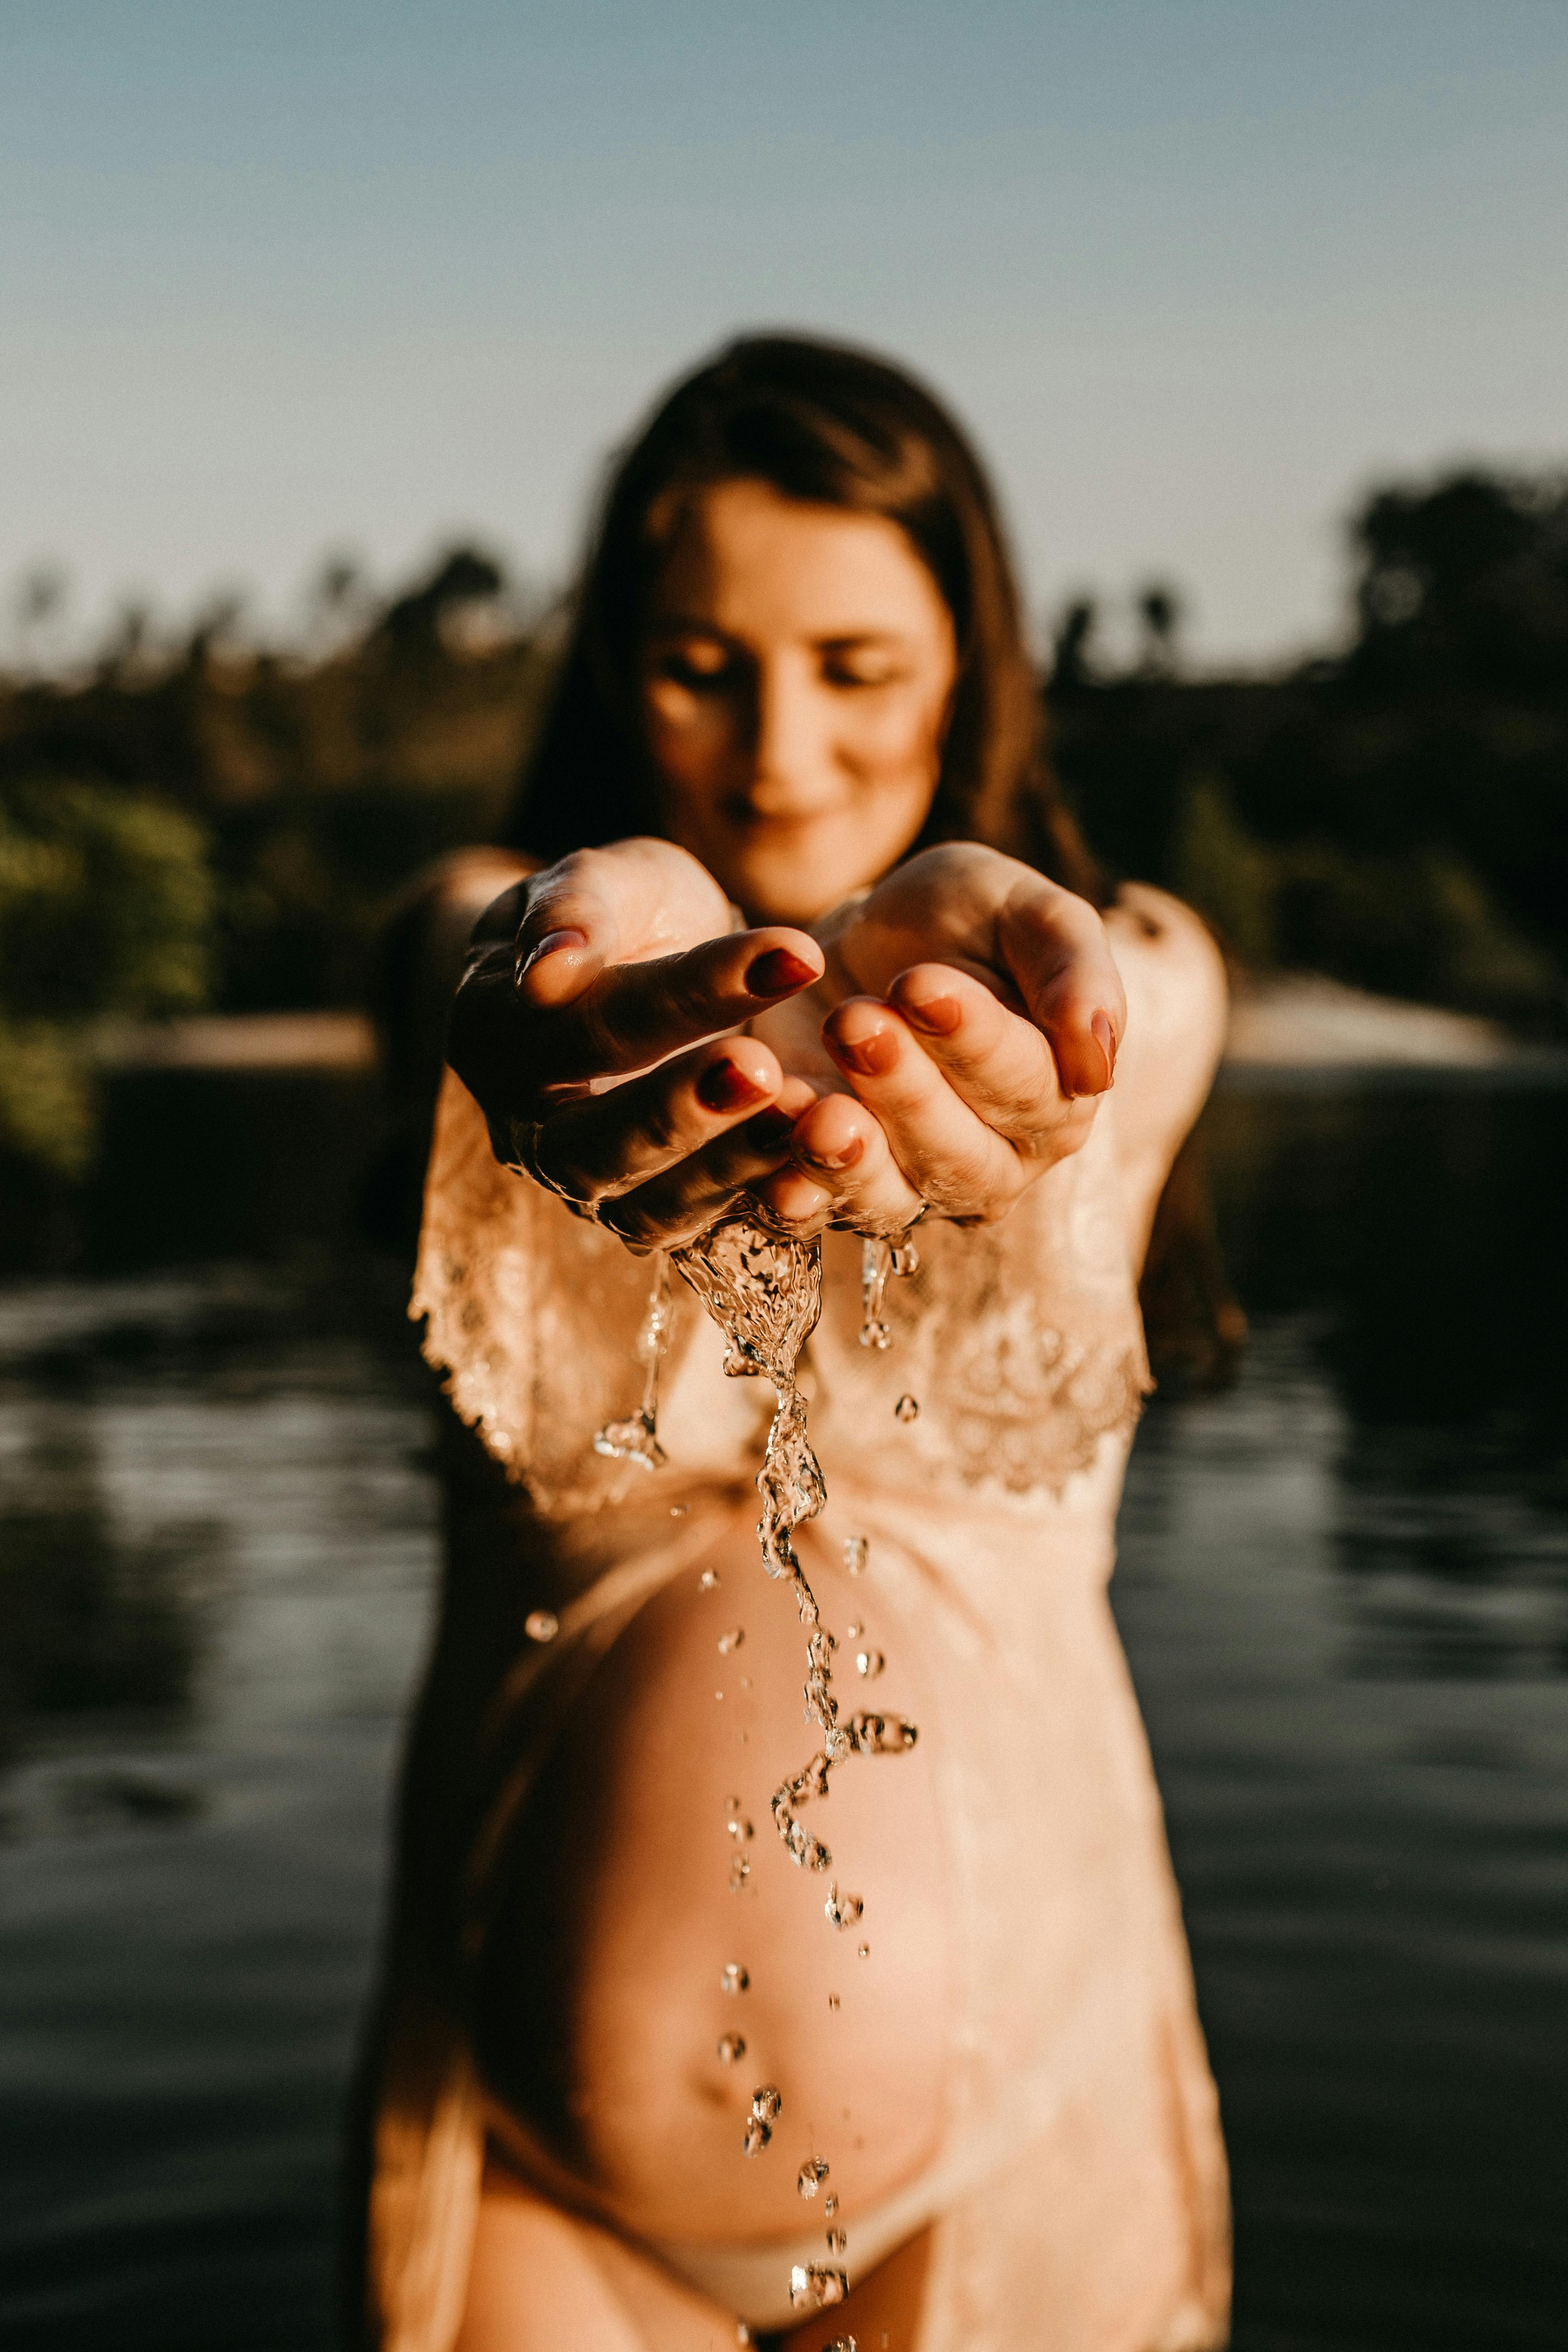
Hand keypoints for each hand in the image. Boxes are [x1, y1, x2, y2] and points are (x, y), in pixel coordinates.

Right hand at [447, 837, 824, 1248]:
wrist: (632, 971)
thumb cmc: (618, 914)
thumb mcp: (603, 880)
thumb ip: (575, 910)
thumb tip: (546, 971)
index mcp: (495, 1032)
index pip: (592, 1019)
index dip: (689, 990)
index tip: (793, 952)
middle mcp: (529, 1128)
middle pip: (595, 1143)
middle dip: (683, 1109)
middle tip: (767, 1067)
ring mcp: (587, 1186)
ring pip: (645, 1207)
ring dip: (726, 1168)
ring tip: (803, 1118)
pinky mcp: (648, 1216)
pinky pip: (699, 1232)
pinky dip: (755, 1205)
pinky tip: (816, 1161)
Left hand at [749, 843, 1125, 1233]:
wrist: (865, 936)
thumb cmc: (966, 923)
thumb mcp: (1029, 913)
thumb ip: (1077, 970)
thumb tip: (1099, 1065)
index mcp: (1056, 1099)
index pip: (1029, 1087)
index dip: (976, 1041)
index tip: (920, 984)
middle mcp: (990, 1163)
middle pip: (959, 1155)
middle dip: (906, 1092)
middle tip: (854, 1021)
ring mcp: (906, 1187)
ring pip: (887, 1199)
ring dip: (847, 1160)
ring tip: (813, 1110)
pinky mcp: (824, 1185)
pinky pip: (809, 1208)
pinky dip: (786, 1187)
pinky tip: (765, 1148)